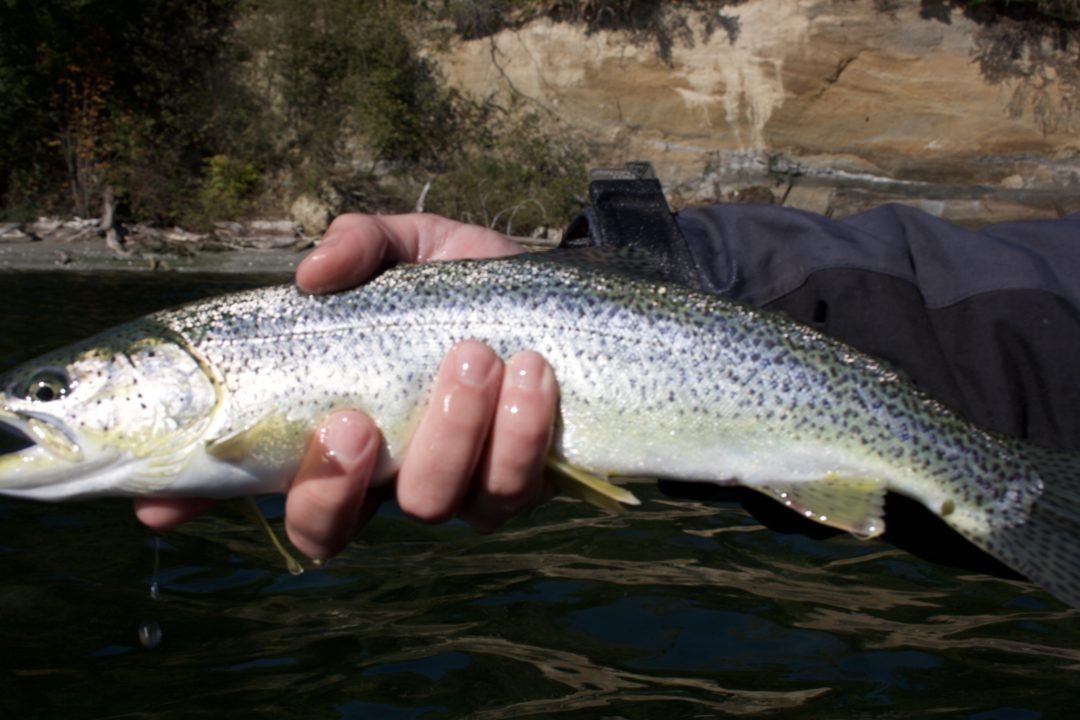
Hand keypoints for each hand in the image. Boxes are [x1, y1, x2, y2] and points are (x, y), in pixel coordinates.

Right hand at [134, 213, 559, 559]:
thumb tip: (313, 273)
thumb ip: (359, 246)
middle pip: (329, 529)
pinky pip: (514, 487)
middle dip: (333, 485)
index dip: (200, 503)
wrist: (565, 294)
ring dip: (449, 434)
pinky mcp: (524, 487)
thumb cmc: (467, 282)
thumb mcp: (409, 249)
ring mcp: (454, 488)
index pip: (256, 479)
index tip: (160, 503)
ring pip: (431, 507)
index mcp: (338, 425)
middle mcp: (385, 473)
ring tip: (476, 354)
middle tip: (355, 417)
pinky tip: (534, 372)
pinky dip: (522, 432)